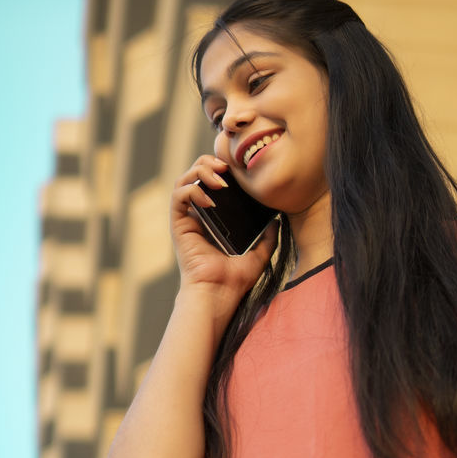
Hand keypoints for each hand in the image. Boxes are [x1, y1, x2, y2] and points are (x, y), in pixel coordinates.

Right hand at [170, 155, 277, 319]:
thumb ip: (268, 237)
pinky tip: (210, 198)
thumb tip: (277, 219)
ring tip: (219, 178)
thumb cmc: (235, 281)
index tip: (238, 169)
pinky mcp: (178, 225)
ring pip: (184, 180)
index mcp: (213, 218)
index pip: (212, 181)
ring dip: (200, 171)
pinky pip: (178, 196)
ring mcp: (186, 219)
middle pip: (195, 174)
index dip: (221, 167)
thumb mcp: (259, 255)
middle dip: (209, 163)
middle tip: (227, 167)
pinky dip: (193, 190)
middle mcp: (197, 215)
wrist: (219, 294)